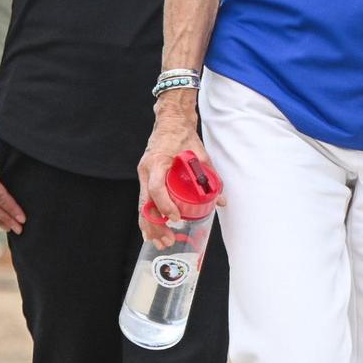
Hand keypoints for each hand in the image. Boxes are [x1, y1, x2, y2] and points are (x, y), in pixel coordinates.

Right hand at [136, 93, 212, 248]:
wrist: (170, 119)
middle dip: (155, 225)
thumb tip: (220, 199)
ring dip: (150, 226)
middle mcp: (146, 170)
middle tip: (168, 241)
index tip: (176, 218)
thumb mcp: (199, 153)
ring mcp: (144, 174)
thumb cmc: (183, 134)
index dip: (166, 205)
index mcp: (157, 162)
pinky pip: (144, 201)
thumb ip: (210, 176)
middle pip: (145, 204)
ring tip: (161, 242)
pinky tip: (152, 232)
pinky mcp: (146, 177)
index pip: (157, 188)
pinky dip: (149, 217)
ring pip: (142, 206)